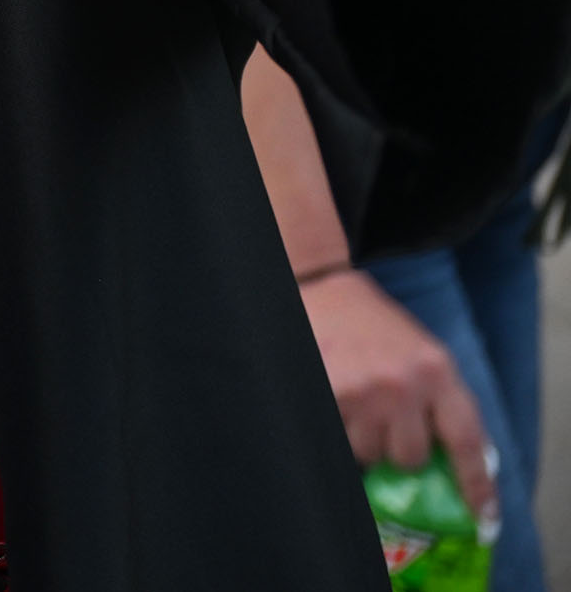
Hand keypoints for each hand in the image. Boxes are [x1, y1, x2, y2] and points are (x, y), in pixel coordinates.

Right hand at [301, 268, 498, 524]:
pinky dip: (340, 426)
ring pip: (369, 453)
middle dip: (397, 448)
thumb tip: (445, 460)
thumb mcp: (422, 354)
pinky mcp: (328, 394)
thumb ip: (438, 399)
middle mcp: (403, 385)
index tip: (480, 513)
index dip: (475, 483)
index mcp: (436, 370)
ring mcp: (362, 392)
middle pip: (409, 457)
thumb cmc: (373, 324)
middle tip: (385, 421)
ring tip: (355, 403)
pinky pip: (340, 438)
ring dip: (363, 438)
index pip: (466, 440)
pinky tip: (337, 397)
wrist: (320, 285)